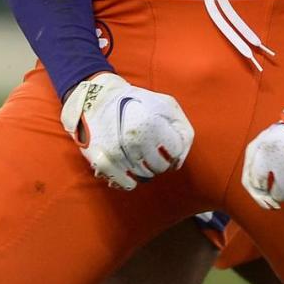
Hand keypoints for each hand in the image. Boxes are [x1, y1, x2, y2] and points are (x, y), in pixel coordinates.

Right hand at [60, 72, 194, 189]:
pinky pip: (128, 184)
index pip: (176, 152)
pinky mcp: (103, 162)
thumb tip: (178, 164)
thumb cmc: (139, 102)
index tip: (165, 138)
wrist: (100, 98)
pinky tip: (129, 165)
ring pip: (145, 177)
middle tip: (151, 146)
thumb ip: (183, 132)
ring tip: (139, 151)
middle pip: (161, 167)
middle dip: (160, 159)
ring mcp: (118, 153)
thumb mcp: (168, 105)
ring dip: (146, 168)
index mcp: (152, 123)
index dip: (173, 146)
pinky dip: (131, 179)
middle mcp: (135, 140)